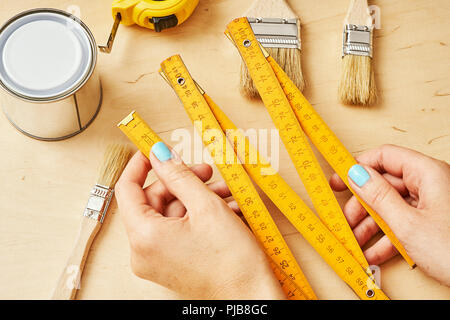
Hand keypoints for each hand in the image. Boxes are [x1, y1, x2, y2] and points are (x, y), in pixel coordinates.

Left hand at [115, 142, 284, 298]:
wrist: (251, 298)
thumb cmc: (232, 260)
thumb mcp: (206, 206)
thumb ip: (179, 176)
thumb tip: (159, 155)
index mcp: (144, 237)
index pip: (127, 189)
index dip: (141, 165)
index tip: (154, 150)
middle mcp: (143, 252)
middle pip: (153, 201)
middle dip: (181, 182)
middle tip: (205, 171)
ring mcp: (157, 260)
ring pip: (170, 214)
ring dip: (195, 197)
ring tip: (224, 191)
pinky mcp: (171, 264)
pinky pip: (177, 230)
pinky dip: (197, 216)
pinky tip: (223, 208)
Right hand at [330, 144, 449, 285]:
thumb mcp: (407, 224)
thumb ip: (378, 196)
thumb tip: (356, 175)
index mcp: (428, 173)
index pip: (385, 157)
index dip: (359, 166)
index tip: (338, 179)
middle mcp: (430, 185)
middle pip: (385, 185)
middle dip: (361, 205)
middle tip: (344, 219)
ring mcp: (432, 205)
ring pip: (391, 207)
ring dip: (370, 226)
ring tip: (355, 242)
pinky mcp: (432, 224)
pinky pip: (403, 223)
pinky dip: (386, 237)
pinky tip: (372, 252)